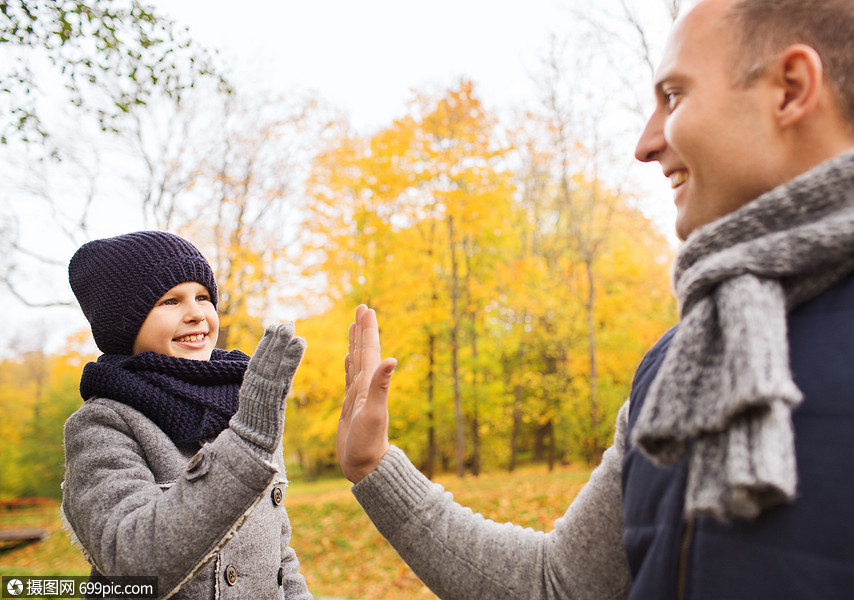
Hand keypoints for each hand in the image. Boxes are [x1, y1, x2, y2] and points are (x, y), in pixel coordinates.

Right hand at [231, 323, 305, 453]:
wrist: (249, 445)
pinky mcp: (274, 398)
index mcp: (250, 385)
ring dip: (283, 345)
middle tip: (286, 324)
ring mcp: (263, 391)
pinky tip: (299, 346)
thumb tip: (266, 372)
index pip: (258, 360)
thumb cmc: (254, 426)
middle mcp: (255, 385)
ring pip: (273, 364)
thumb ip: (260, 387)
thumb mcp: (255, 403)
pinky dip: (291, 359)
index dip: (265, 343)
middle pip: (265, 358)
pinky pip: (283, 375)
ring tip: (292, 330)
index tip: (272, 327)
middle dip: (275, 341)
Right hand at [337, 305, 396, 482]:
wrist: (366, 467)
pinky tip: (349, 358)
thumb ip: (381, 386)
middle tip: (362, 307)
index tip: (366, 308)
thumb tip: (392, 359)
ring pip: (357, 362)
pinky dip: (349, 365)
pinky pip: (349, 378)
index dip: (368, 329)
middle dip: (362, 329)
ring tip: (354, 326)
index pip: (370, 351)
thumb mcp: (374, 413)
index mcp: (370, 385)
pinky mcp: (351, 406)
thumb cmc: (369, 444)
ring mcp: (358, 395)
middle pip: (364, 351)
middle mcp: (365, 386)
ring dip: (356, 343)